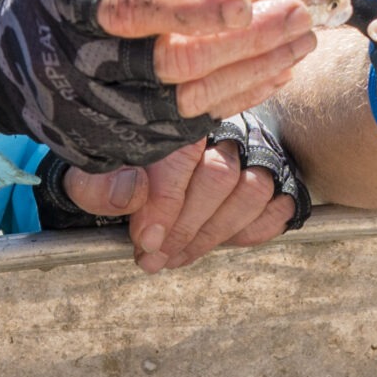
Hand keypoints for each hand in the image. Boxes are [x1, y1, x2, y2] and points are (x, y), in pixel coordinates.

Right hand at [0, 0, 314, 172]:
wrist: (3, 39)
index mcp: (71, 2)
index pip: (132, 9)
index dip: (188, 9)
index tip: (241, 3)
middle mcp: (78, 65)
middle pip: (170, 66)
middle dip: (244, 44)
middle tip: (298, 18)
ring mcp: (91, 113)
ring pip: (185, 105)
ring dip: (252, 75)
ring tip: (300, 44)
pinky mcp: (106, 145)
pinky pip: (184, 132)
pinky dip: (234, 101)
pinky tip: (273, 75)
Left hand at [68, 118, 304, 271]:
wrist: (159, 155)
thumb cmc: (127, 165)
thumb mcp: (98, 171)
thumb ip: (99, 183)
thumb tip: (128, 194)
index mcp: (179, 119)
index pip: (184, 154)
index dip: (166, 202)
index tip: (146, 239)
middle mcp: (223, 129)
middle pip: (220, 175)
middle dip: (186, 227)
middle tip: (155, 257)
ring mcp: (256, 151)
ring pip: (252, 190)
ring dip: (214, 233)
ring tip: (179, 255)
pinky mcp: (277, 177)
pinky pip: (278, 207)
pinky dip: (251, 231)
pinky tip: (217, 241)